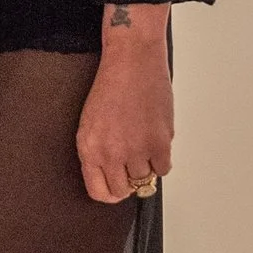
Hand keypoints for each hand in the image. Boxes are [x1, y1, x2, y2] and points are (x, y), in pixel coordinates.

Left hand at [76, 10, 172, 204]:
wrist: (132, 60)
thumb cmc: (111, 86)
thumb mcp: (90, 122)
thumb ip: (98, 153)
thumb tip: (113, 179)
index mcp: (89, 149)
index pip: (98, 192)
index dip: (110, 193)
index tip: (117, 189)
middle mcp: (110, 153)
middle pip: (123, 190)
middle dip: (128, 180)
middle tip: (133, 163)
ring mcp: (136, 150)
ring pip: (144, 179)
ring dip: (146, 165)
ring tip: (143, 141)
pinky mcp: (159, 143)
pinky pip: (164, 169)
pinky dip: (162, 158)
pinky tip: (155, 139)